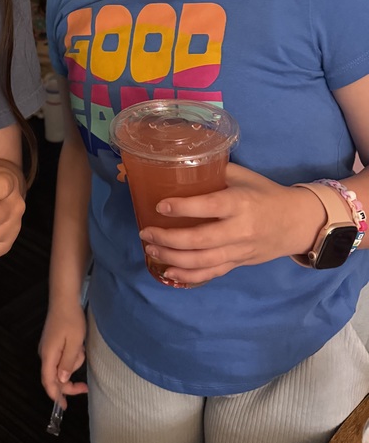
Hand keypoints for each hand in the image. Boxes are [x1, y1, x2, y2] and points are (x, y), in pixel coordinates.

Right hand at [39, 301, 87, 408]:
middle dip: (69, 381)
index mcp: (48, 356)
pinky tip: (77, 345)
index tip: (65, 407)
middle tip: (85, 387)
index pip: (48, 382)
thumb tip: (61, 381)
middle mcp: (45, 353)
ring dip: (73, 362)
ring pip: (60, 366)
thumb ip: (67, 364)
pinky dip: (71, 356)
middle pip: (54, 377)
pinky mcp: (52, 342)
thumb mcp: (74, 344)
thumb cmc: (70, 320)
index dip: (55, 396)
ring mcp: (48, 347)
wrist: (64, 299)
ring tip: (80, 347)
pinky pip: (61, 357)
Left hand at [137, 163, 325, 285]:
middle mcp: (240, 229)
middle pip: (200, 240)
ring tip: (151, 249)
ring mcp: (240, 250)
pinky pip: (212, 273)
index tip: (159, 206)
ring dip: (172, 258)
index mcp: (240, 203)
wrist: (297, 222)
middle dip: (168, 239)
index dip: (183, 208)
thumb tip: (179, 165)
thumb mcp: (243, 176)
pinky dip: (189, 277)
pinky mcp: (239, 264)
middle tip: (146, 233)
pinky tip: (169, 272)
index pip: (209, 207)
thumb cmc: (265, 194)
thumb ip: (214, 172)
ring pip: (203, 261)